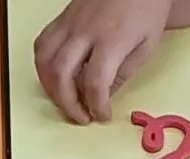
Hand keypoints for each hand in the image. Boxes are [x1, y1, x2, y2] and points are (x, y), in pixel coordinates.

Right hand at [35, 0, 175, 122]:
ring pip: (44, 60)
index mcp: (111, 39)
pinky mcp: (62, 17)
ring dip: (51, 88)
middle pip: (61, 74)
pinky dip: (44, 66)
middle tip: (81, 116)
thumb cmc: (146, 6)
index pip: (94, 82)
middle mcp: (85, 30)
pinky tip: (56, 77)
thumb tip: (104, 96)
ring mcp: (69, 22)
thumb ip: (124, 73)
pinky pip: (42, 44)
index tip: (101, 115)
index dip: (96, 106)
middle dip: (68, 104)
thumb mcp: (147, 45)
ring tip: (66, 100)